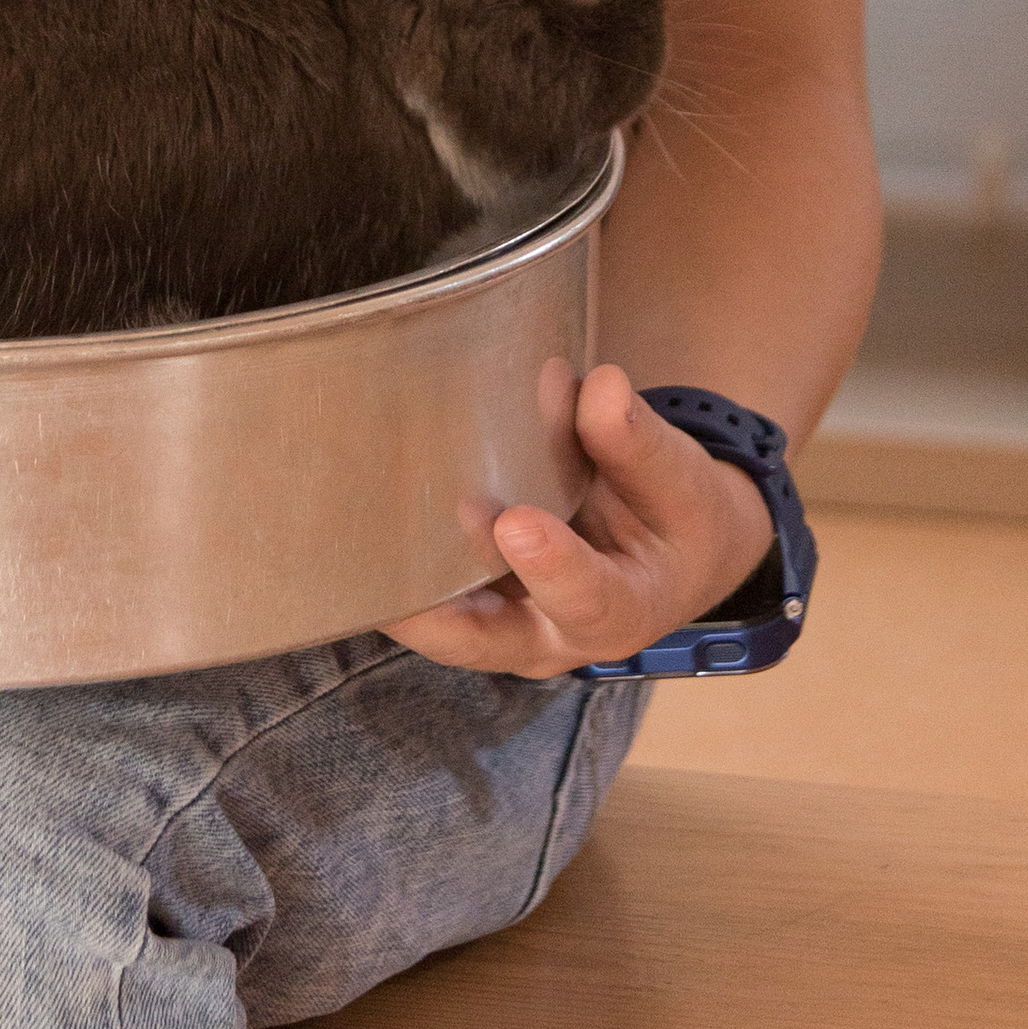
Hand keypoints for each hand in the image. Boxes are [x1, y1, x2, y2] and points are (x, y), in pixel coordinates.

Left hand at [387, 365, 776, 680]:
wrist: (672, 548)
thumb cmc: (675, 514)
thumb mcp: (680, 479)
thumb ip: (638, 441)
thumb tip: (602, 387)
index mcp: (623, 610)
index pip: (587, 601)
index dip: (552, 568)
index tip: (517, 523)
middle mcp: (554, 634)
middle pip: (485, 641)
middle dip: (439, 611)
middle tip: (397, 563)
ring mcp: (505, 623)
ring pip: (441, 623)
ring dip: (398, 590)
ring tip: (349, 537)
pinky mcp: (473, 598)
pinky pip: (426, 593)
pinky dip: (391, 565)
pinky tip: (348, 518)